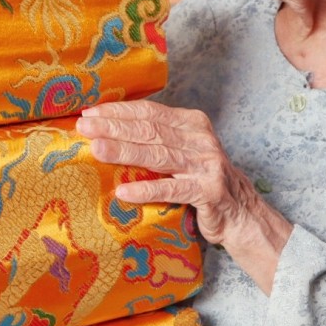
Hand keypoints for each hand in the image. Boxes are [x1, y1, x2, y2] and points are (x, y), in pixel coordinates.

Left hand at [75, 100, 291, 294]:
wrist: (241, 213)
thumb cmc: (202, 181)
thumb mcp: (182, 153)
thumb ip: (156, 141)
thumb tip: (107, 133)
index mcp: (191, 123)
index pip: (149, 112)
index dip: (118, 111)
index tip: (90, 113)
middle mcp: (200, 139)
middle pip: (150, 130)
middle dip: (114, 127)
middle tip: (84, 127)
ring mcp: (206, 164)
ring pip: (158, 155)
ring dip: (124, 152)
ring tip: (97, 150)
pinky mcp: (209, 191)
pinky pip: (172, 189)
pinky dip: (147, 190)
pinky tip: (123, 192)